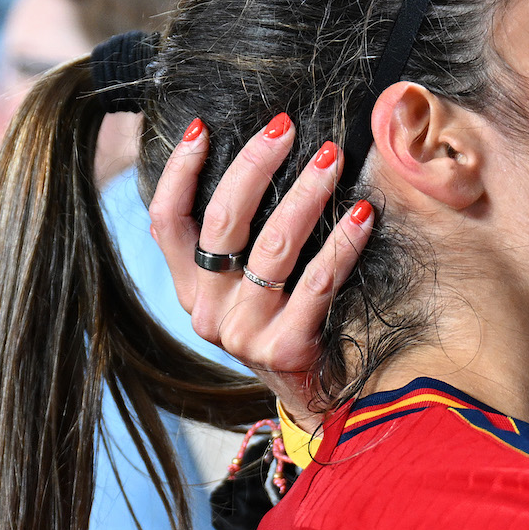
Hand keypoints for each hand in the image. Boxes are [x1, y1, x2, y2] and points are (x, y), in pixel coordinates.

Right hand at [147, 115, 372, 417]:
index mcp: (190, 289)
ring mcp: (243, 332)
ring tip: (333, 158)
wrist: (319, 401)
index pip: (165, 222)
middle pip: (222, 222)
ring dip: (306, 194)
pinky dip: (342, 243)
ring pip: (273, 247)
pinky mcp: (285, 348)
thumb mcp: (249, 286)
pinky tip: (362, 215)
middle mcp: (207, 310)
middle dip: (254, 165)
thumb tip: (261, 156)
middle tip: (286, 127)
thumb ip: (242, 239)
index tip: (202, 128)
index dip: (178, 172)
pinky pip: (318, 282)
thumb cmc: (289, 323)